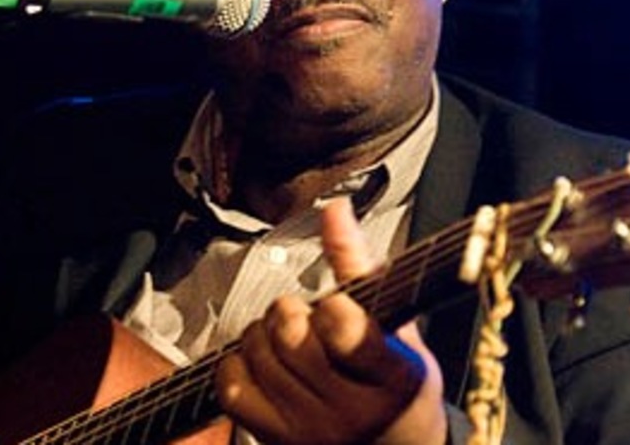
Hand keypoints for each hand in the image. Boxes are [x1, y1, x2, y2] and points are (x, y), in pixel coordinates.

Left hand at [215, 197, 447, 443]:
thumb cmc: (394, 379)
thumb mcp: (396, 323)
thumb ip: (360, 263)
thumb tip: (336, 208)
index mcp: (392, 376)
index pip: (346, 332)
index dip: (333, 309)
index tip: (338, 306)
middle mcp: (351, 411)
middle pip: (291, 336)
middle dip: (292, 311)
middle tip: (306, 317)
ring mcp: (311, 430)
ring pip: (259, 355)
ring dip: (264, 333)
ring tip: (286, 338)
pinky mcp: (276, 439)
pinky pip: (233, 387)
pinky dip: (238, 364)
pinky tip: (261, 361)